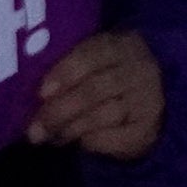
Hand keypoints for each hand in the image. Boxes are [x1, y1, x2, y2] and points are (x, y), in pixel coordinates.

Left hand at [26, 28, 171, 163]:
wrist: (152, 96)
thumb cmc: (107, 74)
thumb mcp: (94, 61)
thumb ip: (69, 70)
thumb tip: (34, 96)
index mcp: (122, 44)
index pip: (92, 53)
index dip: (65, 72)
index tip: (41, 93)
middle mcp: (140, 69)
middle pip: (95, 90)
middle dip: (59, 111)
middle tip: (34, 130)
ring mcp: (148, 99)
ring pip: (103, 116)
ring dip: (70, 128)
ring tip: (50, 136)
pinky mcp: (148, 128)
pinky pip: (114, 138)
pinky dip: (91, 141)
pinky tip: (79, 141)